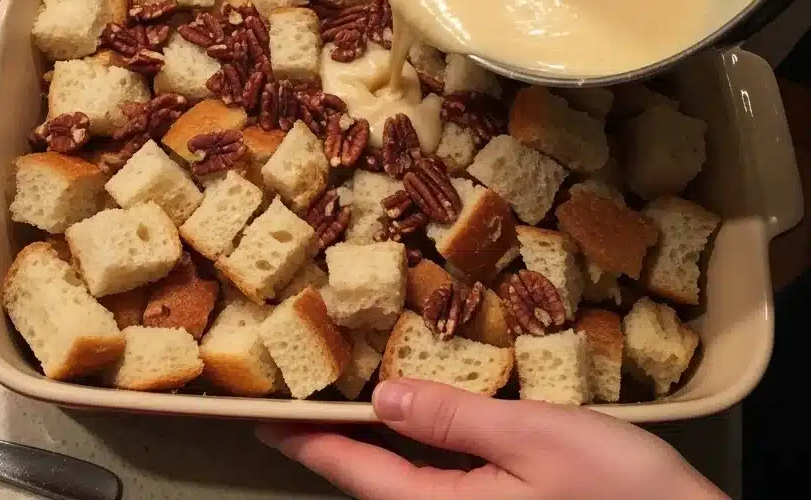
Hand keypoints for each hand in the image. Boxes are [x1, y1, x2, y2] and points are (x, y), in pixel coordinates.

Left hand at [258, 379, 727, 499]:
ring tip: (348, 407)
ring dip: (373, 452)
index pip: (357, 473)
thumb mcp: (534, 439)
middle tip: (302, 400)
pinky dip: (415, 458)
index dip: (308, 442)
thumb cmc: (622, 497)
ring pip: (406, 490)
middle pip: (375, 487)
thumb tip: (382, 397)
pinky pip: (439, 492)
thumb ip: (453, 419)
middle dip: (335, 445)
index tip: (264, 420)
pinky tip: (419, 430)